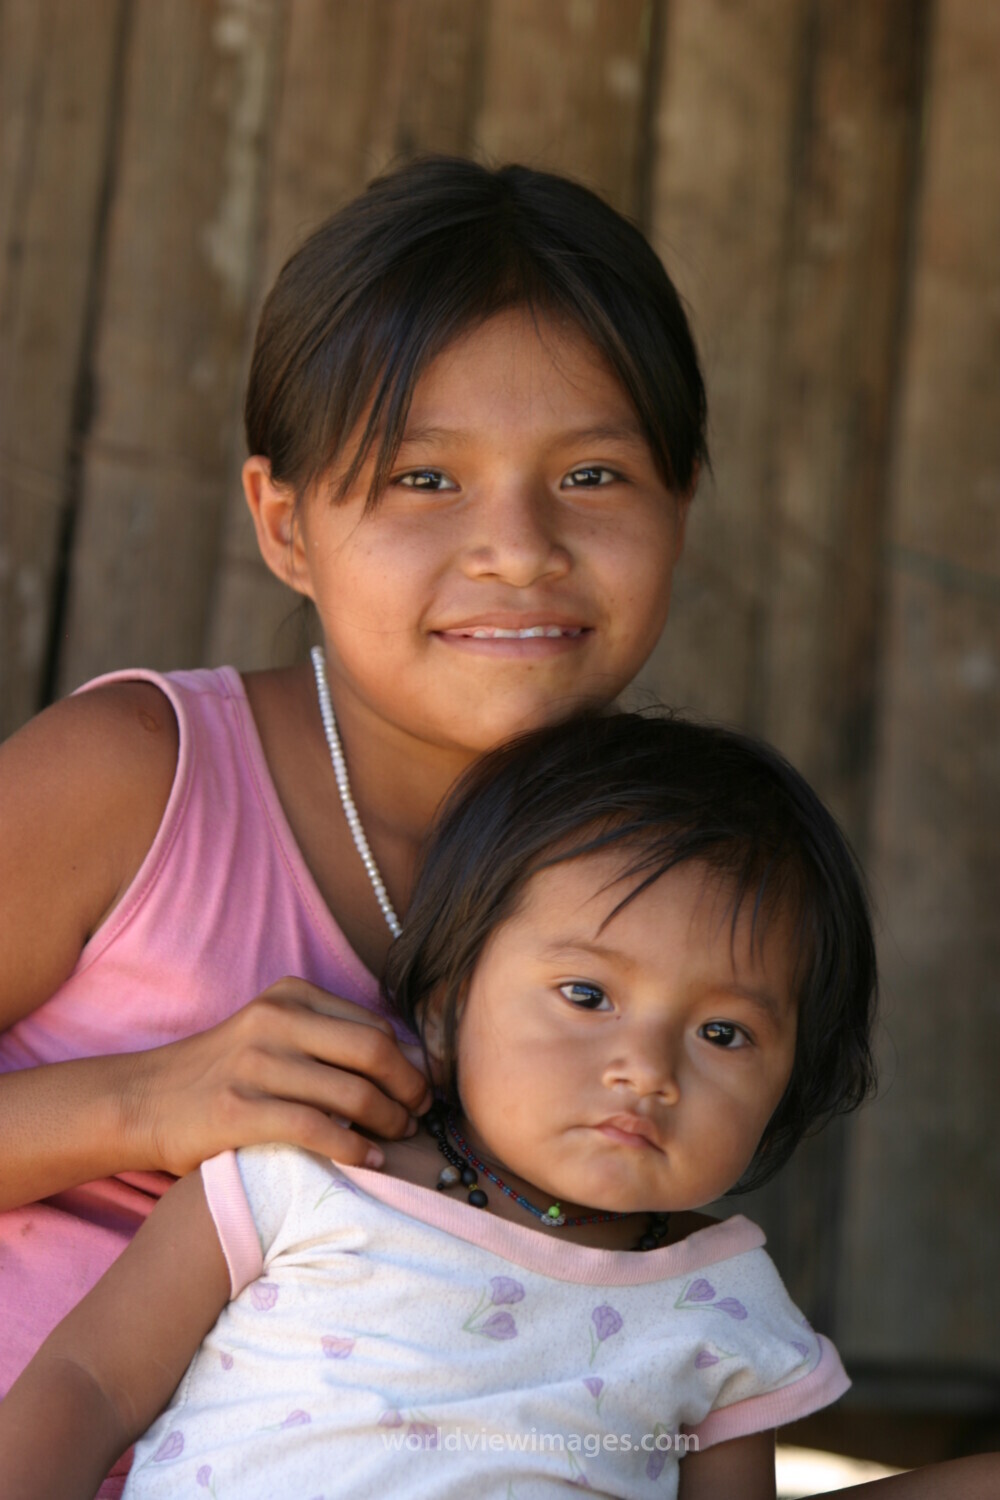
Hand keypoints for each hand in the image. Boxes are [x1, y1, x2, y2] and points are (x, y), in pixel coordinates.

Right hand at [121, 979, 433, 1176]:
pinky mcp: (239, 1110)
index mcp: (289, 995)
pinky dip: (354, 1148)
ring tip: (400, 1137)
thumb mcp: (271, 1031)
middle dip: (409, 1086)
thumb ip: (327, 1036)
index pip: (373, 1024)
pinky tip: (369, 1160)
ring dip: (389, 1120)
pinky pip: (317, 1129)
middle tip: (421, 1113)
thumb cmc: (221, 1072)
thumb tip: (407, 1060)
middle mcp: (275, 1021)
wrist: (143, 1100)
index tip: (423, 1085)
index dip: (409, 1059)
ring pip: (351, 1092)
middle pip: (373, 1051)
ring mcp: (256, 1064)